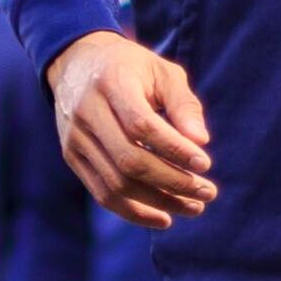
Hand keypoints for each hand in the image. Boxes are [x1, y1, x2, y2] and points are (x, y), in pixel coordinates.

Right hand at [51, 30, 214, 228]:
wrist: (76, 63)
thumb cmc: (131, 67)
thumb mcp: (162, 72)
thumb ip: (184, 104)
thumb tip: (201, 143)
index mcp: (111, 84)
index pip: (142, 126)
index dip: (175, 149)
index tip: (205, 164)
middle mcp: (86, 113)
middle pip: (130, 161)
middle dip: (173, 182)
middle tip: (208, 192)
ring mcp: (74, 138)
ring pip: (116, 184)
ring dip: (158, 202)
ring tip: (193, 207)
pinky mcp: (72, 157)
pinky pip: (102, 194)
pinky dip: (134, 212)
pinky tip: (163, 217)